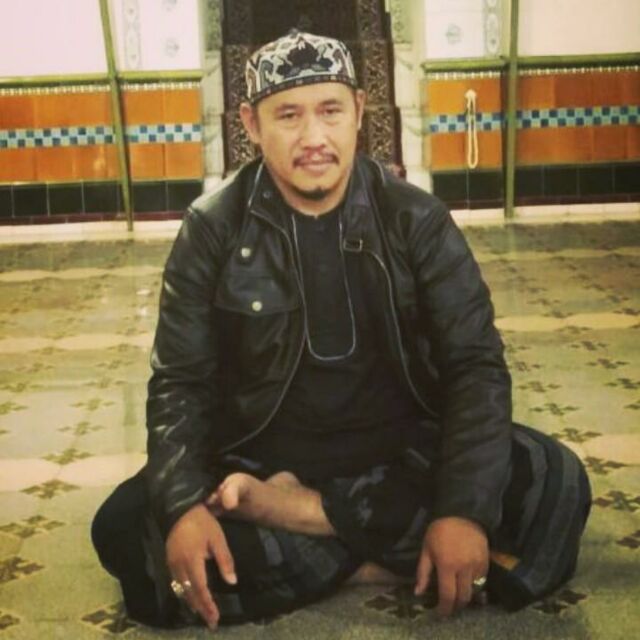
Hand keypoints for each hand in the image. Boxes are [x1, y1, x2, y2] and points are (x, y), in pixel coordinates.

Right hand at [166, 503, 236, 628]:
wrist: (180, 509)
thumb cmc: (202, 522)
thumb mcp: (217, 538)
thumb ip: (224, 560)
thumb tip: (232, 582)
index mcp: (192, 561)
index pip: (200, 589)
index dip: (208, 605)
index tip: (215, 618)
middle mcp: (179, 566)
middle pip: (190, 593)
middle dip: (201, 609)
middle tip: (212, 622)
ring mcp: (172, 564)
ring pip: (182, 589)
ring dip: (193, 602)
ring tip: (203, 613)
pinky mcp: (169, 560)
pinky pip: (177, 582)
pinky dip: (186, 592)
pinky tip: (192, 596)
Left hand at [414, 516, 488, 616]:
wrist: (461, 514)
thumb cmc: (440, 530)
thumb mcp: (426, 549)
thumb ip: (423, 572)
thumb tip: (418, 593)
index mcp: (446, 565)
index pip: (447, 595)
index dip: (444, 608)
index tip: (441, 612)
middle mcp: (463, 568)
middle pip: (463, 597)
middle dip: (456, 605)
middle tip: (449, 605)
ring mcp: (477, 566)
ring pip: (473, 590)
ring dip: (465, 594)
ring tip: (457, 592)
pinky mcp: (486, 562)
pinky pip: (481, 580)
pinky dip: (474, 584)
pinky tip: (466, 580)